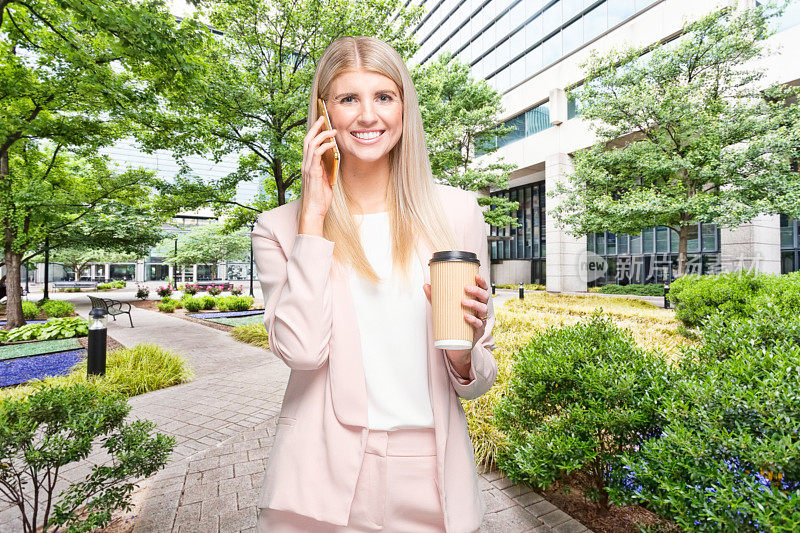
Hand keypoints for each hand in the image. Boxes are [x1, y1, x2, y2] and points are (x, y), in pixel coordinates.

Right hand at [299, 115, 337, 231]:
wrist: (314, 210)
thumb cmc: (320, 198)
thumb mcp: (326, 180)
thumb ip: (327, 168)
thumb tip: (334, 158)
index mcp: (309, 165)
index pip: (309, 144)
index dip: (315, 132)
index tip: (322, 123)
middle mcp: (306, 164)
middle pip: (308, 139)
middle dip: (316, 127)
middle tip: (324, 117)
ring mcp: (308, 167)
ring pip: (311, 144)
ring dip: (322, 134)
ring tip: (333, 130)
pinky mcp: (312, 172)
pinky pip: (316, 154)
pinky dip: (324, 146)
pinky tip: (333, 144)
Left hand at [423, 274, 490, 374]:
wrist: (456, 345)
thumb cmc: (452, 323)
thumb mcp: (443, 309)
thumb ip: (435, 297)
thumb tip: (426, 285)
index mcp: (475, 301)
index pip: (482, 289)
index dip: (482, 282)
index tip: (476, 276)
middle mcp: (480, 310)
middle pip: (485, 297)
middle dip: (477, 291)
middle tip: (466, 288)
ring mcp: (480, 320)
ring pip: (483, 309)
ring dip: (474, 304)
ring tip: (462, 302)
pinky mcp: (478, 331)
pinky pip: (479, 324)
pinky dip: (473, 320)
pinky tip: (466, 317)